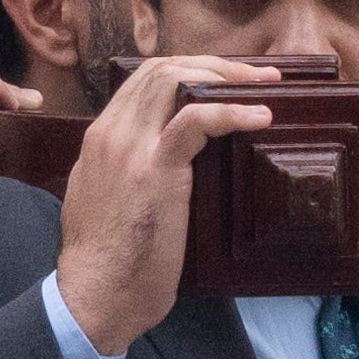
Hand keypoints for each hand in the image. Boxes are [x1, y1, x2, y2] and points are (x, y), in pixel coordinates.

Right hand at [42, 49, 287, 356]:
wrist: (96, 294)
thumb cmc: (107, 262)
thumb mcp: (104, 201)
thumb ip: (123, 172)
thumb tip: (158, 165)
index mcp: (100, 138)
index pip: (142, 80)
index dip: (187, 70)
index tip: (222, 79)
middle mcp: (112, 133)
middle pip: (161, 69)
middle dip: (212, 64)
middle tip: (253, 74)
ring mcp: (131, 148)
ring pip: (175, 79)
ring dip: (226, 76)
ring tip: (262, 86)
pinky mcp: (156, 170)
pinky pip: (196, 120)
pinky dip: (233, 111)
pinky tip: (261, 116)